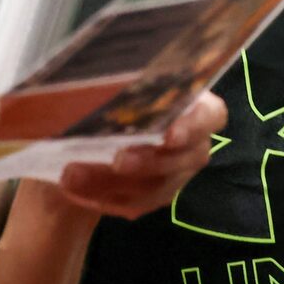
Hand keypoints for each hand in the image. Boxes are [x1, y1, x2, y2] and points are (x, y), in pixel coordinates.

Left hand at [57, 92, 225, 218]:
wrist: (89, 128)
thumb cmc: (106, 92)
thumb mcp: (107, 80)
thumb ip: (112, 81)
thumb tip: (94, 80)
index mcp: (192, 101)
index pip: (211, 115)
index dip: (195, 125)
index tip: (169, 135)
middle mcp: (192, 141)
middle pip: (185, 158)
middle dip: (148, 162)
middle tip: (116, 160)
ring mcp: (176, 172)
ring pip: (155, 187)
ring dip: (112, 183)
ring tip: (72, 175)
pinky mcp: (153, 196)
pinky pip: (133, 204)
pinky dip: (101, 197)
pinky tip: (73, 188)